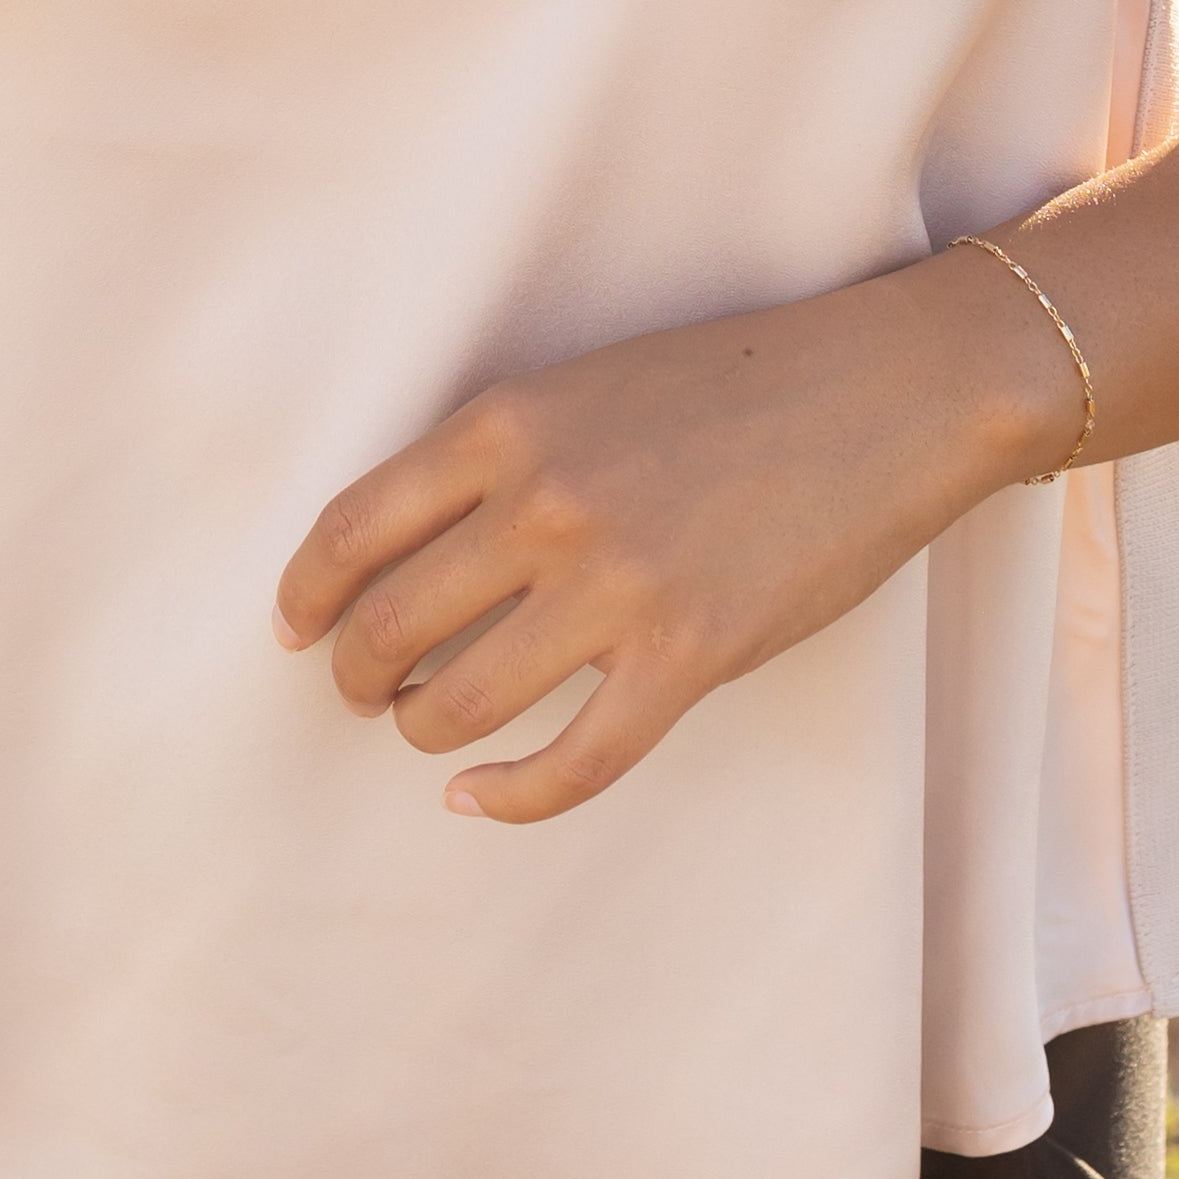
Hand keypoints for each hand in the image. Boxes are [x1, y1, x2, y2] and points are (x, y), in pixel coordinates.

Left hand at [272, 259, 1062, 823]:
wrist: (885, 392)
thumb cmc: (738, 379)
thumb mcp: (588, 387)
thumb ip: (499, 457)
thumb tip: (410, 552)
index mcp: (507, 422)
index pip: (352, 529)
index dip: (304, 597)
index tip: (293, 630)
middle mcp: (544, 503)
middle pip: (388, 626)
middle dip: (355, 676)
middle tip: (361, 691)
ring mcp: (615, 585)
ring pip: (458, 704)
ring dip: (424, 731)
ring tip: (428, 729)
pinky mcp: (687, 655)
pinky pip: (569, 764)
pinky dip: (508, 799)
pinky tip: (480, 798)